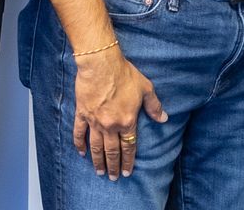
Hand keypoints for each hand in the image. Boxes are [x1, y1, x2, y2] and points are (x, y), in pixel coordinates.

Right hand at [72, 49, 167, 180]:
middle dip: (113, 166)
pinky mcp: (82, 114)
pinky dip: (79, 144)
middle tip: (113, 178)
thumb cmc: (124, 74)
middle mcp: (110, 126)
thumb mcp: (145, 88)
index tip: (127, 172)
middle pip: (112, 151)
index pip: (129, 146)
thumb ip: (154, 106)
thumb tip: (164, 118)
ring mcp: (95, 121)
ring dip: (98, 161)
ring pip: (96, 147)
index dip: (128, 161)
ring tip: (99, 172)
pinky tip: (81, 153)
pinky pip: (79, 133)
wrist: (101, 64)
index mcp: (127, 121)